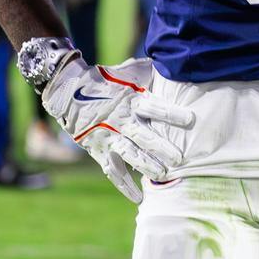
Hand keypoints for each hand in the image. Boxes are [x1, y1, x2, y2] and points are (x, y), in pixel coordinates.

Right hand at [38, 55, 194, 202]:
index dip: (171, 113)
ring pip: (129, 154)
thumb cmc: (106, 79)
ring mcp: (108, 136)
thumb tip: (174, 60)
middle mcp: (121, 119)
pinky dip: (124, 185)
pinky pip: (113, 171)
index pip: (154, 106)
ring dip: (146, 165)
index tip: (191, 120)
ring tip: (163, 175)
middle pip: (143, 135)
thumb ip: (150, 71)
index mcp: (131, 99)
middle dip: (161, 147)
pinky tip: (138, 198)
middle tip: (180, 158)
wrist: (68, 89)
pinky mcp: (98, 150)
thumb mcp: (129, 72)